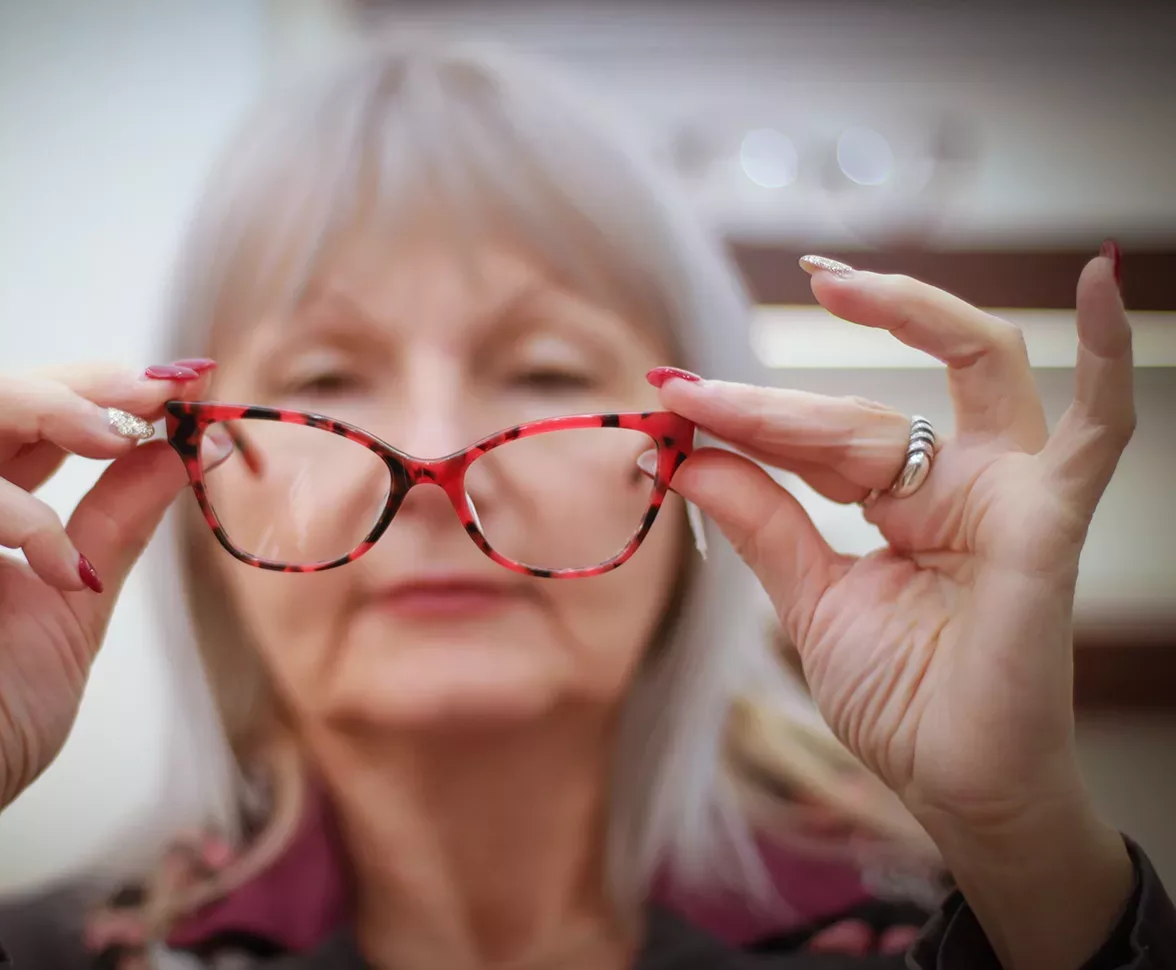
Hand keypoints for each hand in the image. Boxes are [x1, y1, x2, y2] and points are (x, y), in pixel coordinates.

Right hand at [0, 361, 213, 927]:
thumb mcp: (80, 593)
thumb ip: (118, 516)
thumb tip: (180, 446)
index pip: (9, 404)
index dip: (91, 384)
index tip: (179, 387)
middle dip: (75, 379)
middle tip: (160, 395)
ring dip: (50, 411)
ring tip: (122, 447)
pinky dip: (25, 516)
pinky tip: (66, 570)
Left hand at [654, 250, 1134, 966]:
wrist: (954, 789)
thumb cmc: (902, 700)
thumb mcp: (809, 599)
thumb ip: (761, 519)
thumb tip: (687, 455)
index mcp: (907, 501)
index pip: (821, 435)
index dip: (744, 417)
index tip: (667, 399)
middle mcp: (962, 483)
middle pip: (866, 408)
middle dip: (773, 406)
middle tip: (688, 394)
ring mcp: (1011, 494)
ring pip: (961, 373)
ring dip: (902, 316)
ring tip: (831, 277)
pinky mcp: (1048, 523)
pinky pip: (1099, 428)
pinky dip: (1109, 353)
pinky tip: (1104, 282)